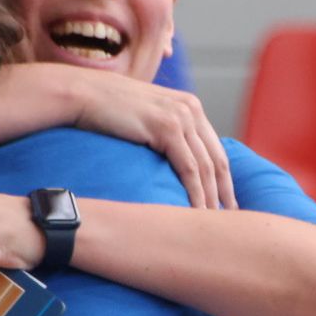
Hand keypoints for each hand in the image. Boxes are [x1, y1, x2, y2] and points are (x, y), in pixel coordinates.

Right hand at [70, 72, 235, 209]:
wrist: (84, 94)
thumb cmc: (107, 109)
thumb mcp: (145, 116)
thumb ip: (162, 131)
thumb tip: (168, 157)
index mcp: (190, 106)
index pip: (214, 149)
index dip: (223, 179)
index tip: (226, 203)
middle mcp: (191, 109)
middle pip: (217, 159)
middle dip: (225, 192)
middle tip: (231, 218)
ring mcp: (181, 117)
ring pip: (205, 167)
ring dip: (211, 198)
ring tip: (213, 222)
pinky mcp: (167, 128)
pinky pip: (189, 168)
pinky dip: (196, 192)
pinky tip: (197, 211)